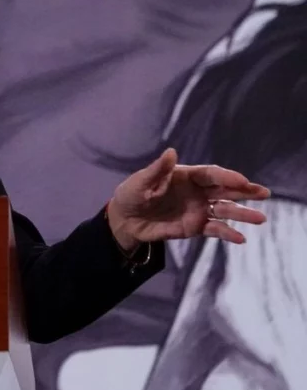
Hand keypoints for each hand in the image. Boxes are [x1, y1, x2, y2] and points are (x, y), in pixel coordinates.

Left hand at [106, 148, 268, 251]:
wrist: (126, 220)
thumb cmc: (132, 194)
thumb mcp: (140, 182)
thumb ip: (157, 170)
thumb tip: (171, 152)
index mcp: (186, 176)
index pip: (211, 174)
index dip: (226, 177)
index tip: (242, 181)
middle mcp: (197, 191)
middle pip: (225, 190)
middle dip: (245, 191)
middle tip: (264, 193)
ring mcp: (198, 209)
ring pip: (225, 210)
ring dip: (242, 214)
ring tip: (260, 219)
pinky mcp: (195, 227)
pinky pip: (215, 229)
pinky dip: (227, 233)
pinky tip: (240, 238)